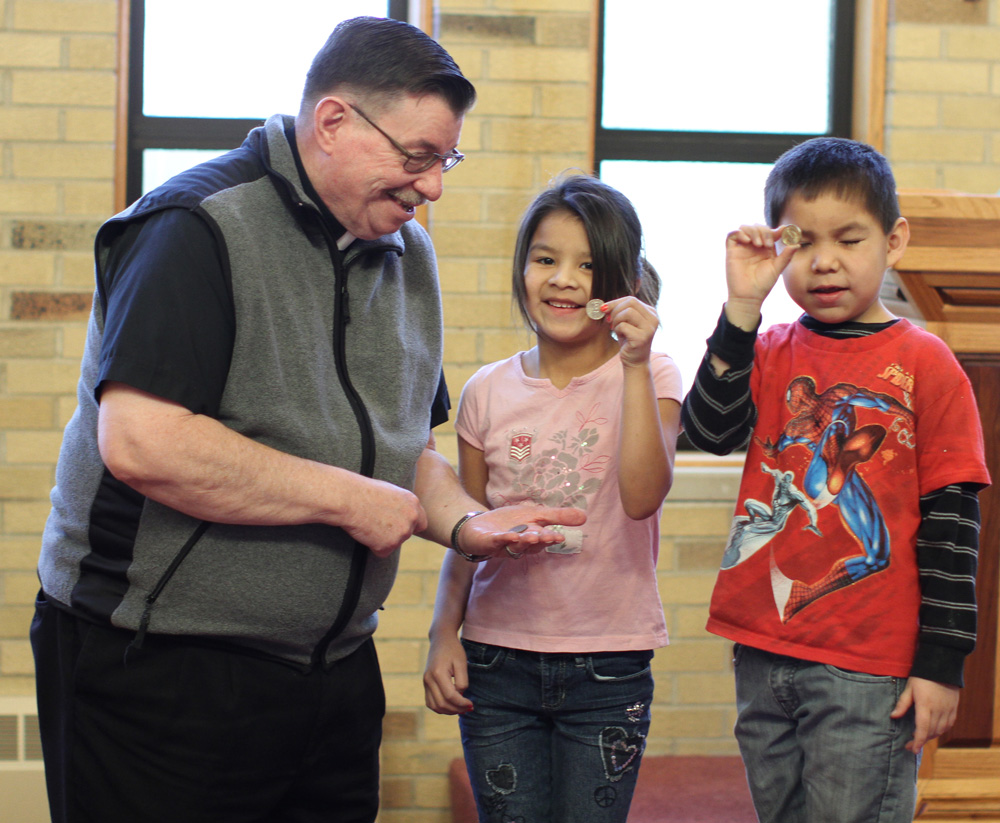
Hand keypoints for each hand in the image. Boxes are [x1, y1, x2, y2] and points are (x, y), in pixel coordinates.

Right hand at [343, 476, 427, 557]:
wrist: (349, 499)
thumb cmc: (363, 491)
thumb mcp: (389, 491)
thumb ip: (400, 504)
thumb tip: (399, 513)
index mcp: (413, 503)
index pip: (421, 522)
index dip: (410, 526)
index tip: (399, 527)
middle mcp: (412, 518)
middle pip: (407, 534)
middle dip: (395, 533)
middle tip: (377, 525)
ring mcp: (401, 533)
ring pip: (394, 543)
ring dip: (382, 539)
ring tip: (368, 524)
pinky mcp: (388, 545)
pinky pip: (381, 552)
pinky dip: (373, 547)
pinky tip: (365, 533)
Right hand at [424, 632, 473, 714]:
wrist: (441, 639)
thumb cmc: (453, 650)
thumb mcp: (462, 663)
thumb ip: (462, 681)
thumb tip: (460, 696)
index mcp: (438, 673)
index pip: (450, 696)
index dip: (462, 703)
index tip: (471, 704)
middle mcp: (428, 679)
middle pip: (442, 704)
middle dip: (457, 709)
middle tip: (468, 708)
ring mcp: (425, 682)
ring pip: (434, 706)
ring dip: (448, 711)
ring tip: (461, 709)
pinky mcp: (425, 683)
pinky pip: (430, 702)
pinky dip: (440, 708)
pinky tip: (451, 706)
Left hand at [457, 505, 586, 558]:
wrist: (477, 525)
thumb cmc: (508, 522)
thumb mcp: (535, 515)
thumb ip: (558, 517)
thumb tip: (585, 517)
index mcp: (531, 538)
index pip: (543, 540)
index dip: (550, 539)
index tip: (560, 537)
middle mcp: (518, 545)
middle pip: (530, 545)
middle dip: (539, 540)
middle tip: (548, 536)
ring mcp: (502, 546)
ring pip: (515, 546)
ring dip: (524, 541)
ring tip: (531, 536)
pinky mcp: (487, 543)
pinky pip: (496, 542)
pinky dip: (503, 540)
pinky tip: (510, 535)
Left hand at [602, 296, 658, 367]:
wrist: (634, 361)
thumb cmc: (628, 340)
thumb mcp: (625, 322)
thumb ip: (619, 311)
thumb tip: (603, 306)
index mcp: (651, 312)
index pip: (631, 299)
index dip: (615, 302)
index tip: (603, 309)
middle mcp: (654, 319)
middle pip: (630, 302)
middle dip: (615, 310)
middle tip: (609, 321)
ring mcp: (649, 328)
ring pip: (627, 312)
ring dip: (616, 320)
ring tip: (616, 329)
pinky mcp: (642, 338)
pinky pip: (623, 326)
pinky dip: (617, 330)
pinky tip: (620, 336)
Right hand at [724, 224, 797, 328]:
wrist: (749, 296)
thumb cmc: (763, 284)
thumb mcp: (777, 268)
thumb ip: (786, 256)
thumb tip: (796, 243)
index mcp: (765, 249)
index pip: (770, 232)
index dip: (777, 229)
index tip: (785, 230)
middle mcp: (753, 246)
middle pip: (757, 227)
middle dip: (764, 231)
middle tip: (767, 244)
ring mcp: (742, 248)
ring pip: (745, 228)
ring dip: (753, 231)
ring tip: (758, 244)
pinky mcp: (731, 251)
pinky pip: (731, 235)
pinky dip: (739, 233)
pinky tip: (747, 241)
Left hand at [890, 676, 959, 753]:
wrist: (942, 667)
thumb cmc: (922, 677)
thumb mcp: (909, 688)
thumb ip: (902, 704)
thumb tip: (893, 716)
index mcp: (925, 705)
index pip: (922, 728)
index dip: (917, 741)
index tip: (912, 750)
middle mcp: (938, 710)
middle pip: (931, 732)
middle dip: (920, 741)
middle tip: (910, 745)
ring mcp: (948, 710)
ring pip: (940, 730)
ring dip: (930, 736)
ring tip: (919, 737)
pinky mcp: (954, 709)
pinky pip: (948, 725)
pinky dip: (940, 731)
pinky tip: (933, 731)